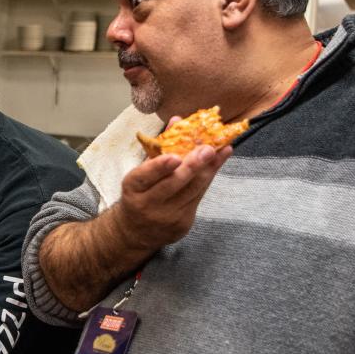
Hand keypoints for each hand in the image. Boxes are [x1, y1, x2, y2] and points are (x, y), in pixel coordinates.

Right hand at [113, 129, 231, 253]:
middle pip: (173, 184)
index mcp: (133, 188)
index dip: (160, 167)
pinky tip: (216, 165)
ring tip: (221, 151)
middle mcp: (147, 205)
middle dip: (193, 165)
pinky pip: (198, 198)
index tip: (175, 157)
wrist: (136, 232)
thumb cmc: (139, 194)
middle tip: (208, 148)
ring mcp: (166, 217)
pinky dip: (207, 180)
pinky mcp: (182, 225)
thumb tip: (178, 121)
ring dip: (208, 169)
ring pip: (192, 190)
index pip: (144, 177)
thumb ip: (159, 147)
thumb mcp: (140, 173)